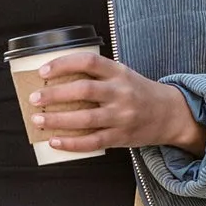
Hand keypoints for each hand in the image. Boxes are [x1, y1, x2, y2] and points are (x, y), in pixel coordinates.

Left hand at [29, 52, 205, 156]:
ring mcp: (122, 116)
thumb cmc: (139, 93)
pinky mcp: (121, 137)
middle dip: (55, 94)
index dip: (64, 64)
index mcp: (119, 72)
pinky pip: (93, 141)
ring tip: (38, 120)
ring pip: (86, 118)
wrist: (171, 114)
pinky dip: (71, 143)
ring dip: (58, 120)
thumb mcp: (123, 75)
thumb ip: (98, 75)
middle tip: (34, 97)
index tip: (44, 70)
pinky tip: (55, 141)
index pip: (89, 61)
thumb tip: (58, 80)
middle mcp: (121, 92)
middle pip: (84, 90)